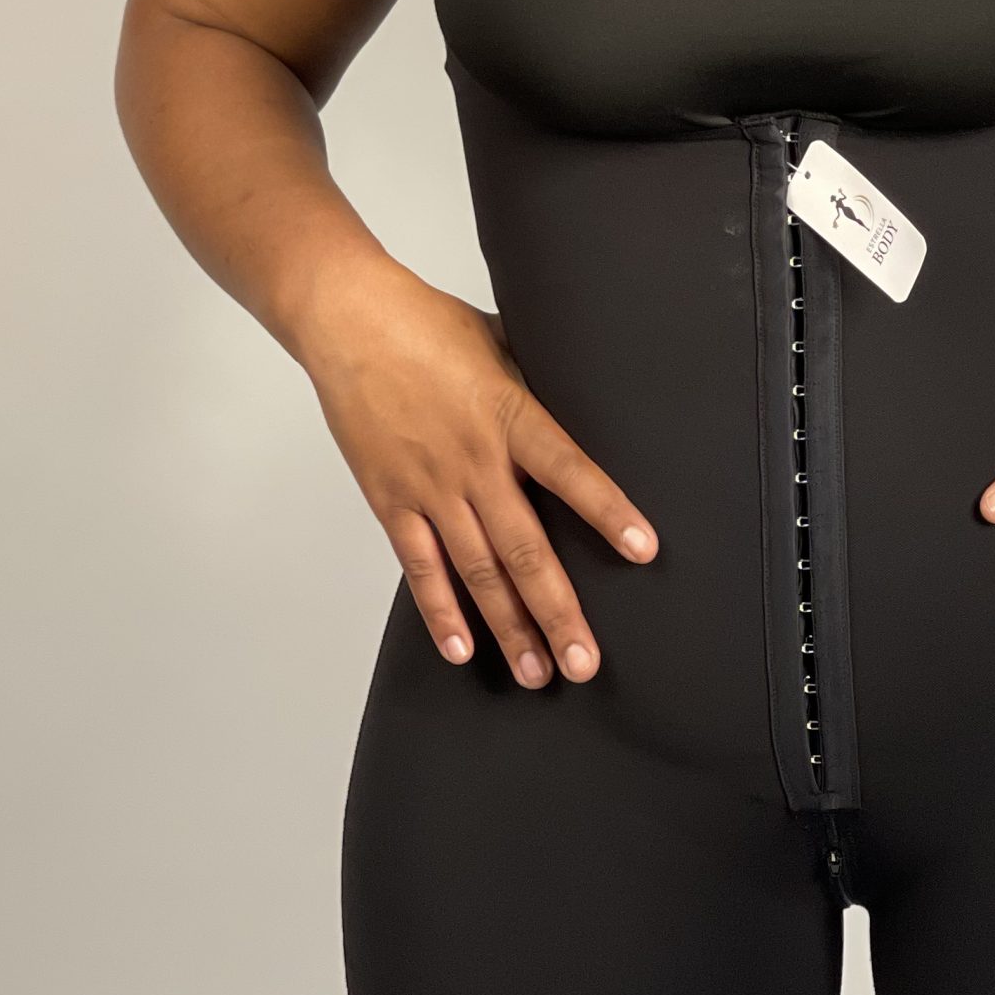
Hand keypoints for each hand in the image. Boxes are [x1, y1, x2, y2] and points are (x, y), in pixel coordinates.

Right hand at [302, 265, 656, 686]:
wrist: (350, 321)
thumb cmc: (429, 324)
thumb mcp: (502, 346)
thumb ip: (535, 393)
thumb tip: (579, 412)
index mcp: (511, 416)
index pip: (571, 472)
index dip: (608, 512)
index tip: (644, 550)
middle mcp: (474, 462)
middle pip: (524, 548)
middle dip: (557, 611)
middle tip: (584, 663)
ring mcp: (430, 487)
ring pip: (477, 572)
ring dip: (509, 627)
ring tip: (538, 673)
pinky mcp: (392, 500)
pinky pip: (420, 567)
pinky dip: (441, 611)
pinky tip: (463, 649)